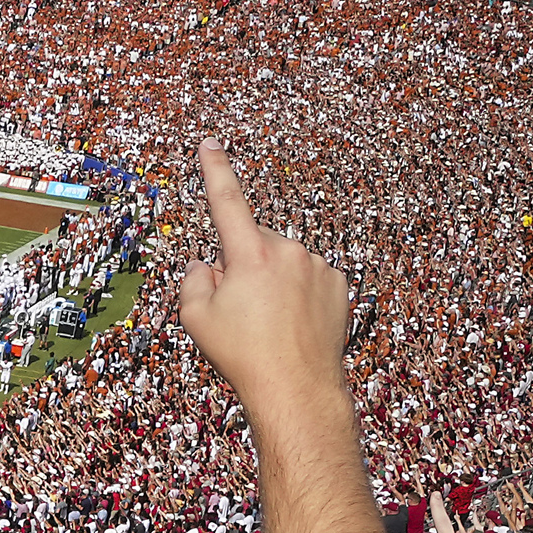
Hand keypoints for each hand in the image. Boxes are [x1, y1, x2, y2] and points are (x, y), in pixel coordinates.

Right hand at [173, 141, 352, 415]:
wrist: (297, 389)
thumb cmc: (243, 355)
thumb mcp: (195, 318)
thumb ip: (194, 279)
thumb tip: (206, 264)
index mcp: (251, 256)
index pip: (227, 202)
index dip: (215, 170)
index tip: (209, 144)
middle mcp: (289, 252)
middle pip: (253, 244)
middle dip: (242, 265)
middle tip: (237, 310)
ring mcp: (318, 266)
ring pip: (281, 261)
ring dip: (270, 281)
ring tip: (268, 323)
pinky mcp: (338, 283)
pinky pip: (307, 277)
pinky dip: (296, 293)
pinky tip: (291, 323)